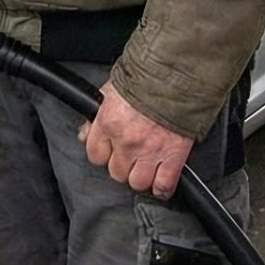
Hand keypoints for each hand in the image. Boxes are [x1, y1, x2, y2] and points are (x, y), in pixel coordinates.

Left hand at [79, 83, 195, 195]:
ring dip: (140, 177)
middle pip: (116, 172)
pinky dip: (162, 189)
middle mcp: (126, 141)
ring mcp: (149, 152)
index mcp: (108, 123)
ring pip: (137, 183)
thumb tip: (85, 133)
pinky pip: (163, 186)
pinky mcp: (173, 157)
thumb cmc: (147, 78)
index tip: (110, 151)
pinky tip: (161, 183)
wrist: (179, 75)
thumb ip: (97, 113)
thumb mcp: (112, 89)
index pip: (95, 155)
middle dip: (122, 166)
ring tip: (145, 167)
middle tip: (130, 156)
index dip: (103, 154)